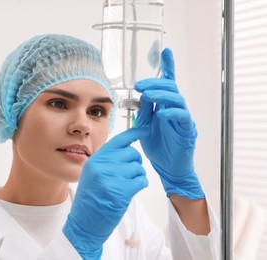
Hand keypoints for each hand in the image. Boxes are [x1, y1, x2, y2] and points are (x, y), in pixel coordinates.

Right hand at [63, 127, 147, 258]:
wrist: (84, 224)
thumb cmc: (91, 200)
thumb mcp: (93, 174)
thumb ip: (107, 161)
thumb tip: (127, 148)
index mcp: (95, 159)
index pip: (118, 140)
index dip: (134, 133)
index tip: (145, 130)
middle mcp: (101, 165)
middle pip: (132, 153)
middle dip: (135, 163)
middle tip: (128, 175)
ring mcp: (110, 177)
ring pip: (138, 168)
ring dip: (137, 176)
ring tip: (127, 186)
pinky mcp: (121, 191)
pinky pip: (141, 180)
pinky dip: (140, 185)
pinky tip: (130, 192)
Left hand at [134, 48, 204, 199]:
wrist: (168, 168)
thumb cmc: (158, 147)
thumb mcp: (145, 127)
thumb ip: (144, 112)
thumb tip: (139, 97)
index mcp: (164, 106)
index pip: (167, 84)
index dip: (167, 67)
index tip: (165, 51)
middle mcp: (175, 109)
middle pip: (170, 88)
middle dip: (155, 83)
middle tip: (140, 85)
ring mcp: (182, 119)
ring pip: (177, 99)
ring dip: (162, 95)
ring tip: (148, 94)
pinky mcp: (187, 130)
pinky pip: (183, 117)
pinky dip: (172, 113)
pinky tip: (162, 112)